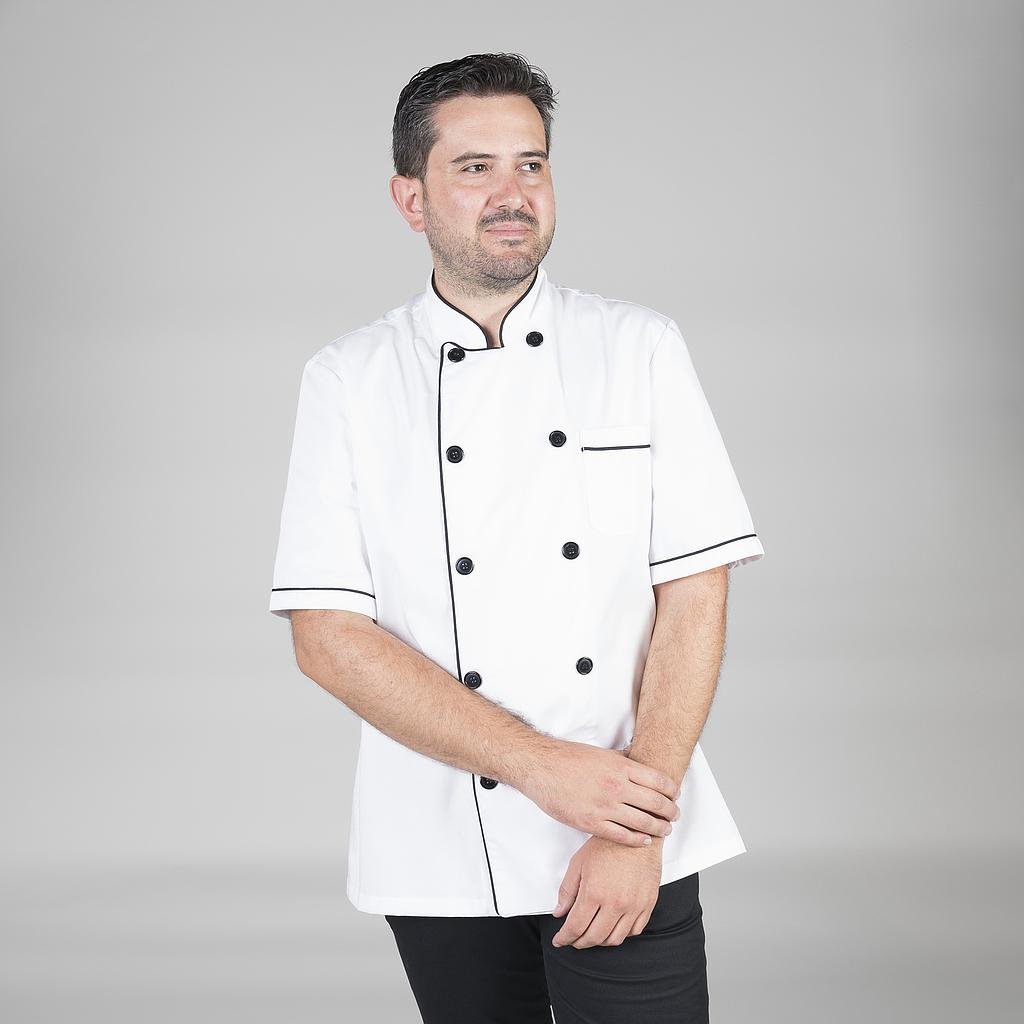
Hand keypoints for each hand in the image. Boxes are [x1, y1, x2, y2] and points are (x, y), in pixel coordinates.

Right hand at [514, 739, 679, 846]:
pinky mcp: (591, 822)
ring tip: (664, 830)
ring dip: (658, 827)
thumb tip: (637, 758)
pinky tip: (644, 840)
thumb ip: (622, 759)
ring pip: (642, 822)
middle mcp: (616, 786)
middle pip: (655, 803)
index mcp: (620, 767)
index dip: (672, 791)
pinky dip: (637, 840)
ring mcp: (604, 806)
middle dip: (670, 812)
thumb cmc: (568, 758)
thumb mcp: (601, 753)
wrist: (541, 768)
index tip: (675, 796)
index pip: (658, 781)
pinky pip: (621, 836)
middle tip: (674, 816)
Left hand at [550, 835, 663, 947]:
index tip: (560, 940)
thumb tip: (560, 912)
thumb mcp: (579, 862)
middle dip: (579, 942)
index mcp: (595, 893)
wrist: (636, 833)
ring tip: (592, 934)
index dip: (564, 938)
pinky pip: (635, 931)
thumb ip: (567, 890)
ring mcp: (634, 906)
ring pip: (615, 939)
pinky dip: (621, 934)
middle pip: (594, 937)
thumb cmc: (607, 844)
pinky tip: (612, 926)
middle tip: (573, 939)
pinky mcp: (648, 904)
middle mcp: (615, 903)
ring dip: (600, 941)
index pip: (576, 927)